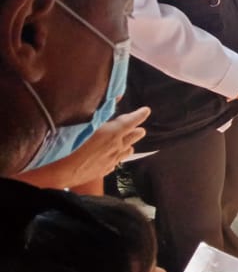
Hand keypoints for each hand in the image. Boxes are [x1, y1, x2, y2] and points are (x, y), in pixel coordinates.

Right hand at [25, 108, 148, 188]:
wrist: (57, 172)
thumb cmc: (66, 143)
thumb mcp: (84, 122)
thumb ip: (100, 111)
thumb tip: (114, 99)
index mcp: (113, 133)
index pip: (131, 121)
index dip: (139, 115)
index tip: (146, 111)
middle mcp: (116, 147)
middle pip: (133, 137)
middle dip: (136, 131)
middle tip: (139, 128)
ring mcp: (110, 161)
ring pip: (127, 151)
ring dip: (127, 145)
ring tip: (127, 142)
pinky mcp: (102, 171)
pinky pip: (115, 163)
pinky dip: (116, 157)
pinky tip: (111, 157)